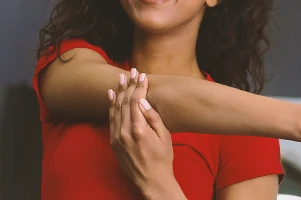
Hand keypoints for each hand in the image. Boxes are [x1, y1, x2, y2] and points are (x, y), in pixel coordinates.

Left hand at [109, 69, 184, 199]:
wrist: (151, 179)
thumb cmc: (162, 158)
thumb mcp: (165, 137)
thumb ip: (153, 117)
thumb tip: (143, 101)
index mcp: (139, 129)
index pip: (136, 101)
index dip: (139, 86)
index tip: (143, 76)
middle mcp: (125, 131)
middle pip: (124, 101)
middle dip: (129, 85)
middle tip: (132, 71)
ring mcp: (116, 136)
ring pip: (115, 108)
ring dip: (118, 92)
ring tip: (121, 78)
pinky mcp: (113, 141)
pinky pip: (111, 118)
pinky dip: (111, 105)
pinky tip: (111, 94)